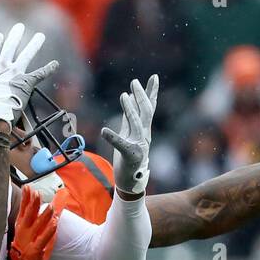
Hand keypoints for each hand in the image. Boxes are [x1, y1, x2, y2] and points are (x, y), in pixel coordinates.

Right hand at [0, 22, 57, 126]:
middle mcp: (4, 68)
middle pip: (11, 47)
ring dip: (34, 45)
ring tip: (40, 36)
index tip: (0, 36)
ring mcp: (17, 74)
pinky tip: (55, 64)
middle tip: (19, 26)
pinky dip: (48, 69)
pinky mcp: (27, 83)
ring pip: (27, 55)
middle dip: (15, 36)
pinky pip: (40, 74)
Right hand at [8, 184, 60, 259]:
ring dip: (44, 216)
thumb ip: (40, 216)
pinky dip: (48, 232)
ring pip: (37, 226)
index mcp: (21, 226)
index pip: (23, 210)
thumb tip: (52, 202)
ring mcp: (28, 241)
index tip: (28, 187)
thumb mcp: (30, 230)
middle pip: (28, 215)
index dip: (26, 198)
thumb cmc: (26, 247)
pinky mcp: (35, 251)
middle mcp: (24, 232)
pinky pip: (43, 240)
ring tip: (51, 207)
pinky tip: (54, 224)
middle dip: (32, 204)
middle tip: (37, 193)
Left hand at [101, 75, 158, 195]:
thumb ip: (130, 118)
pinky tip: (105, 130)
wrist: (132, 182)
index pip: (149, 108)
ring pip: (136, 124)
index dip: (151, 92)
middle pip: (145, 112)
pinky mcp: (130, 156)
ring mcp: (138, 145)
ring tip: (124, 96)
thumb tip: (129, 100)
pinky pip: (122, 145)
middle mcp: (144, 135)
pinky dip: (113, 137)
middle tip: (134, 82)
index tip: (154, 77)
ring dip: (130, 109)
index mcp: (143, 130)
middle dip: (141, 96)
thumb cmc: (129, 158)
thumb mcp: (129, 134)